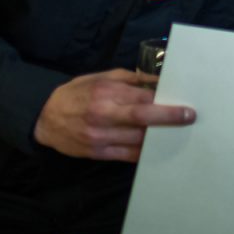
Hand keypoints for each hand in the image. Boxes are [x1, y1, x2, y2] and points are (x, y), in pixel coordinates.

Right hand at [32, 69, 194, 162]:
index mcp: (106, 92)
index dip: (165, 102)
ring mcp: (100, 137)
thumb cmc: (78, 93)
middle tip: (189, 118)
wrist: (45, 118)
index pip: (142, 98)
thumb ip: (133, 79)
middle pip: (142, 120)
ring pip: (137, 140)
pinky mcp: (97, 153)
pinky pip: (127, 156)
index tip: (184, 104)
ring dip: (159, 138)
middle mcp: (103, 115)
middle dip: (168, 119)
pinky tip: (157, 148)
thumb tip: (161, 81)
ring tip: (177, 133)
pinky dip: (144, 152)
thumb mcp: (103, 77)